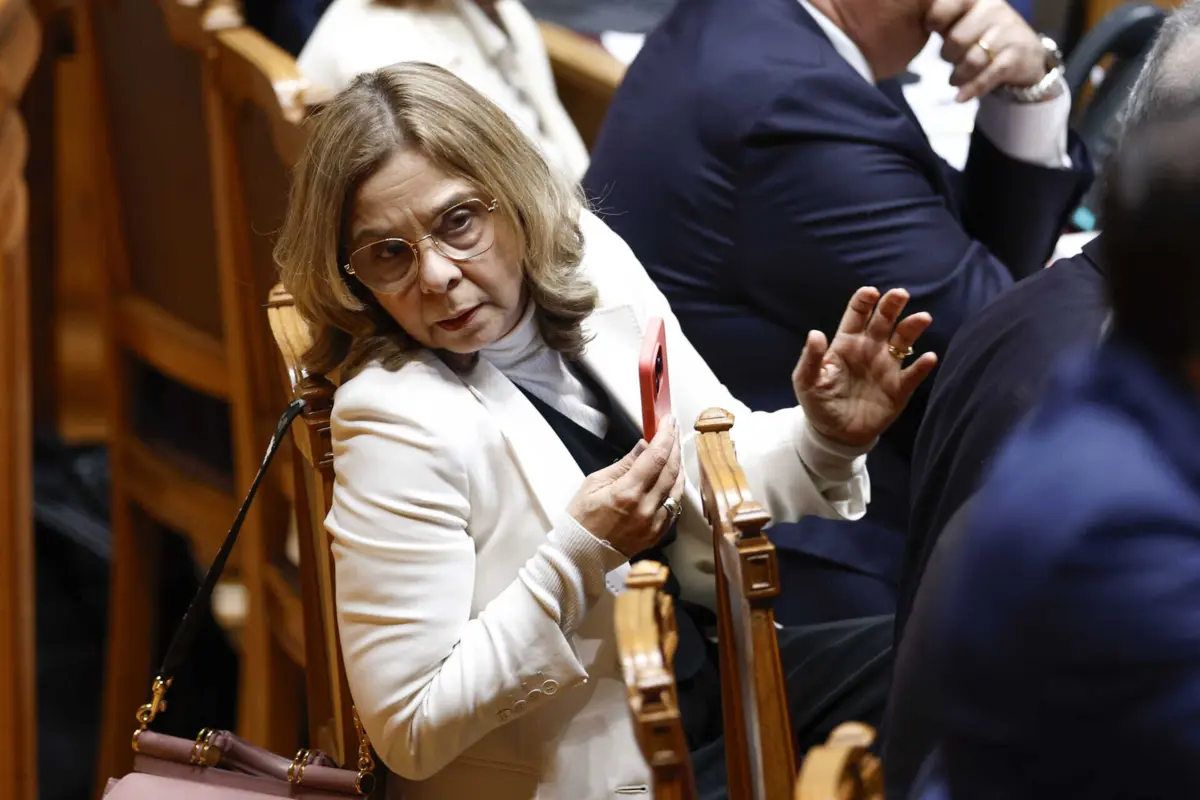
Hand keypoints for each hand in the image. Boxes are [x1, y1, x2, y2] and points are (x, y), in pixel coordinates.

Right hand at [566, 416, 684, 557]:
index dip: (665, 436)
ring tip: (674, 450)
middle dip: (674, 446)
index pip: (656, 457)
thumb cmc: (581, 518)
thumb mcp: (594, 484)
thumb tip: (644, 446)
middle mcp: (646, 509)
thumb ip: (624, 464)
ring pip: (677, 488)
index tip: (668, 421)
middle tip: (673, 430)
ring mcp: (654, 524)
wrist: (581, 554)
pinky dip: (675, 488)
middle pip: (671, 470)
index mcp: (627, 493)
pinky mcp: (657, 534)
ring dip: (678, 466)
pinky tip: (671, 477)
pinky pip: (674, 507)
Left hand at [792, 288, 937, 448]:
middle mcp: (870, 349)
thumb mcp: (807, 382)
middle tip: (900, 294)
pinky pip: (913, 374)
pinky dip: (922, 365)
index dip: (864, 302)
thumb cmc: (819, 403)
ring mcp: (886, 367)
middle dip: (892, 306)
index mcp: (847, 343)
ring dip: (912, 328)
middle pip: (884, 321)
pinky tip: (929, 357)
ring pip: (903, 341)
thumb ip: (811, 358)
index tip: (871, 292)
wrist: (835, 435)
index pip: (857, 315)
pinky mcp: (899, 388)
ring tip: (922, 318)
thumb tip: (815, 333)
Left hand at [926, 0, 1045, 101]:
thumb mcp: (961, 22)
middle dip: (947, 55)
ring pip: (972, 60)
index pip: (951, 3)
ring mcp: (1008, 32)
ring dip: (958, 75)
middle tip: (950, 59)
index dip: (935, 19)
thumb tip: (917, 22)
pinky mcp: (1016, 56)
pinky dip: (972, 89)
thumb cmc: (983, 36)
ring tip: (955, 79)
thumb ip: (941, 21)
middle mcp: (994, 10)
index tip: (930, 28)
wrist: (1025, 53)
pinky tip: (961, 97)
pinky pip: (988, 76)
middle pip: (957, 39)